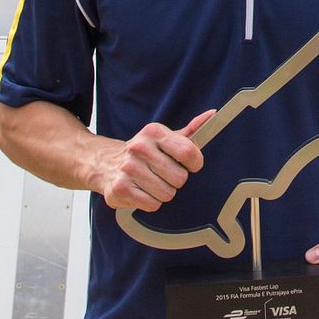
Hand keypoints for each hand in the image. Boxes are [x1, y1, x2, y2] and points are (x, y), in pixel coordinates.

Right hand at [99, 109, 214, 211]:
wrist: (104, 162)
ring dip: (163, 193)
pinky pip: (152, 204)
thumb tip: (213, 114)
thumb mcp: (164, 137)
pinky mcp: (120, 189)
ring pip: (167, 194)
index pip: (188, 152)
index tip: (191, 165)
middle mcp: (139, 148)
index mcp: (154, 132)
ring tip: (151, 182)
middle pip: (180, 178)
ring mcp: (128, 169)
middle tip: (164, 174)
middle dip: (176, 180)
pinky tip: (142, 191)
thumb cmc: (144, 151)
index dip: (195, 163)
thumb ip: (191, 130)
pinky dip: (150, 202)